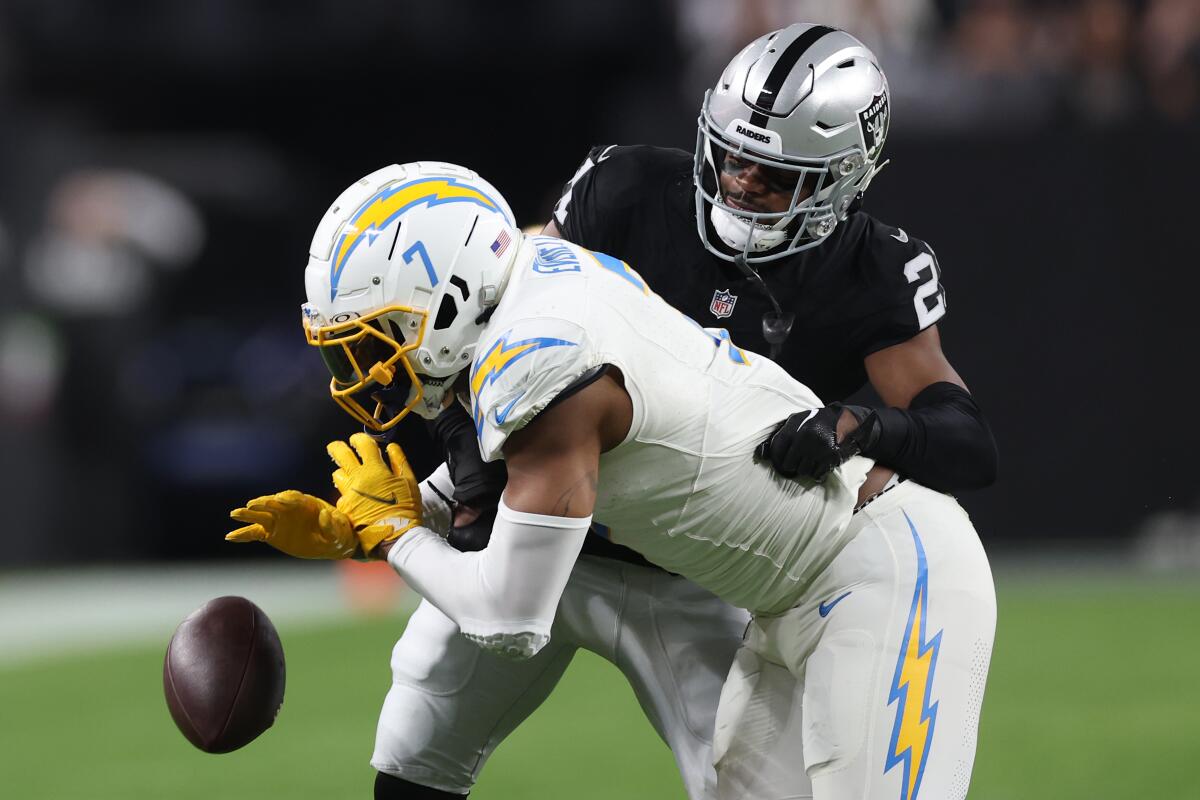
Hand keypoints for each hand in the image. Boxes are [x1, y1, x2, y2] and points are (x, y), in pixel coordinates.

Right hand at [226, 490, 358, 558]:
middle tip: (252, 504)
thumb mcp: (339, 530)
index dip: (288, 498)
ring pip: (260, 515)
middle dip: (264, 502)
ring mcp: (279, 520)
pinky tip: (230, 536)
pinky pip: (255, 533)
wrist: (332, 543)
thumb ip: (331, 524)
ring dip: (248, 514)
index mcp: (306, 503)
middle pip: (273, 503)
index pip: (294, 498)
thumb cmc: (338, 532)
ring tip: (235, 513)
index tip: (281, 499)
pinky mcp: (272, 533)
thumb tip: (324, 515)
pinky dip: (243, 534)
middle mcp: (289, 509)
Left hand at [327, 432, 421, 555]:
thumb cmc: (405, 508)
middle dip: (337, 447)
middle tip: (338, 447)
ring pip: (337, 475)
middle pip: (340, 454)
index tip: (357, 440)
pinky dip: (347, 493)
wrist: (394, 536)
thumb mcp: (409, 482)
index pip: (362, 444)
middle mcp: (357, 479)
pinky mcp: (344, 509)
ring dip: (342, 471)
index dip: (358, 438)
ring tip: (350, 474)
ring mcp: (348, 494)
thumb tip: (391, 447)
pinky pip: (340, 496)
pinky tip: (356, 498)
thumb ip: (399, 461)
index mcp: (374, 469)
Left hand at [756, 403, 877, 479]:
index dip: (777, 459)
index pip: (777, 450)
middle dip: (791, 465)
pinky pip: (817, 474)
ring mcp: (818, 449)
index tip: (780, 462)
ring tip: (810, 461)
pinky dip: (817, 472)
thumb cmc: (818, 422)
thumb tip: (760, 455)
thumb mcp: (797, 421)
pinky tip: (819, 464)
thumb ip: (780, 436)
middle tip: (797, 462)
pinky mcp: (831, 458)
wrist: (848, 421)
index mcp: (795, 427)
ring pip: (802, 471)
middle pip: (788, 464)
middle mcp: (805, 438)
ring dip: (805, 469)